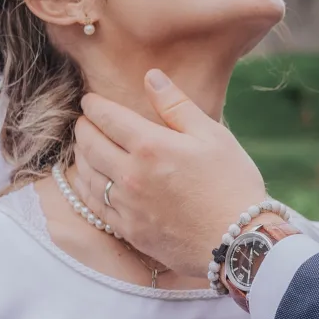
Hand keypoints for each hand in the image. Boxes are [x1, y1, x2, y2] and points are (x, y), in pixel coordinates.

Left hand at [75, 72, 267, 278]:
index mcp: (150, 146)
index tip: (90, 100)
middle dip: (83, 127)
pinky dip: (84, 187)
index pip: (107, 117)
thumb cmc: (232, 184)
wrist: (238, 242)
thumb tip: (151, 77)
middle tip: (85, 120)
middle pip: (90, 144)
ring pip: (86, 173)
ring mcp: (126, 205)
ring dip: (81, 155)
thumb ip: (177, 105)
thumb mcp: (212, 135)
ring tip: (84, 146)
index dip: (94, 105)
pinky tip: (88, 180)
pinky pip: (93, 204)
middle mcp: (130, 174)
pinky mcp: (128, 230)